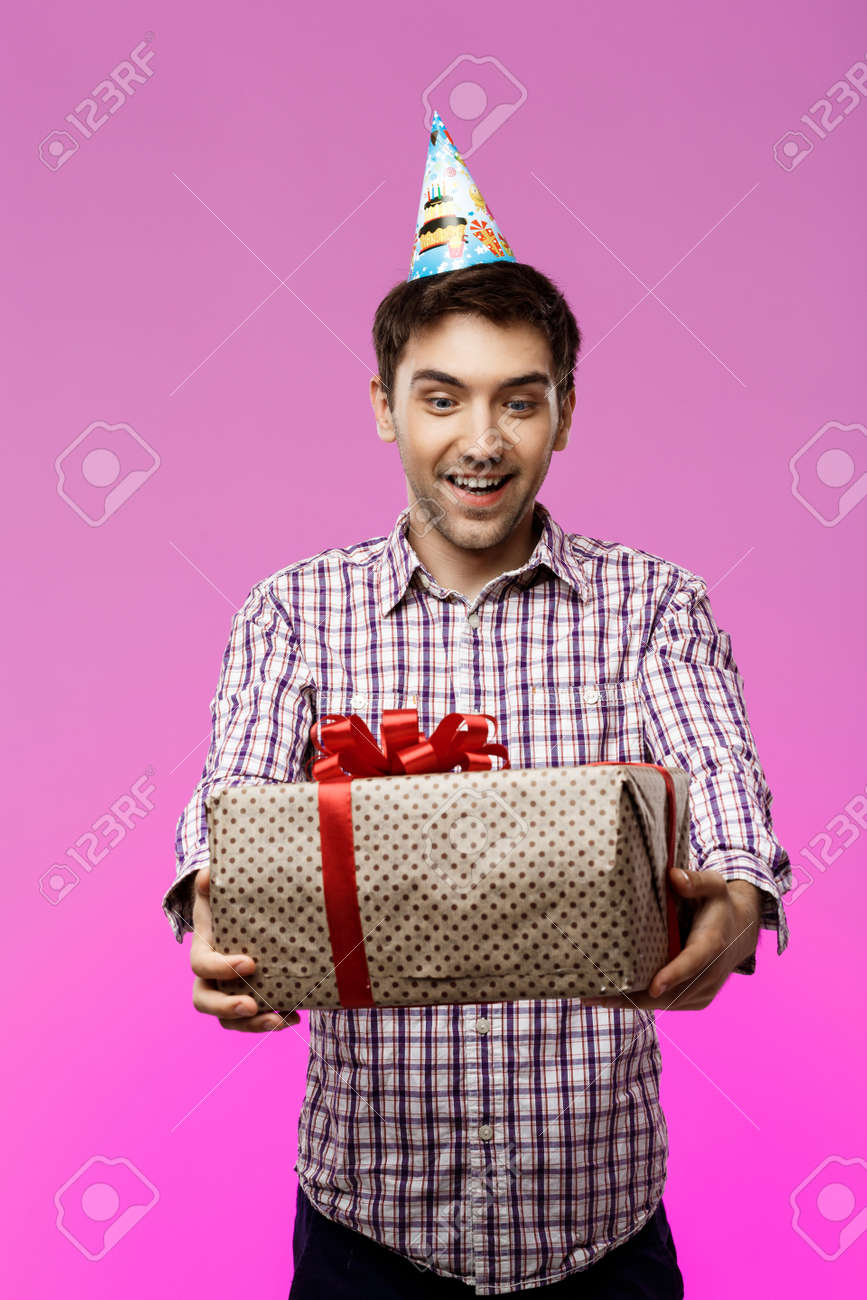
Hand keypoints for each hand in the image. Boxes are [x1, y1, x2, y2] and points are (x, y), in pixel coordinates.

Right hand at [190, 866, 299, 1031]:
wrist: (238, 920)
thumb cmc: (226, 905)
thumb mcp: (217, 892)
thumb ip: (209, 884)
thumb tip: (205, 874)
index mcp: (202, 951)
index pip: (201, 966)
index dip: (221, 969)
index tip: (250, 963)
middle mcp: (210, 978)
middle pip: (205, 1001)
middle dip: (227, 1007)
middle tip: (251, 1006)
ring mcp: (227, 992)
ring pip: (229, 1020)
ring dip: (253, 1025)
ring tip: (281, 1020)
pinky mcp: (248, 1000)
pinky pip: (252, 1021)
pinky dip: (273, 1021)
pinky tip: (295, 1017)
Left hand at [581, 867, 762, 1010]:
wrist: (740, 930)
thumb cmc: (718, 903)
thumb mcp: (713, 884)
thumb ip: (695, 881)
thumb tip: (673, 876)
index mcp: (713, 943)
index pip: (694, 961)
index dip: (674, 974)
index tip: (655, 985)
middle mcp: (711, 973)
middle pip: (673, 992)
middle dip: (635, 996)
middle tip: (595, 995)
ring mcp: (705, 990)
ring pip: (667, 1003)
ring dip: (632, 1003)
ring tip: (595, 998)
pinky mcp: (697, 999)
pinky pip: (669, 1005)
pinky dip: (643, 1003)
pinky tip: (615, 998)